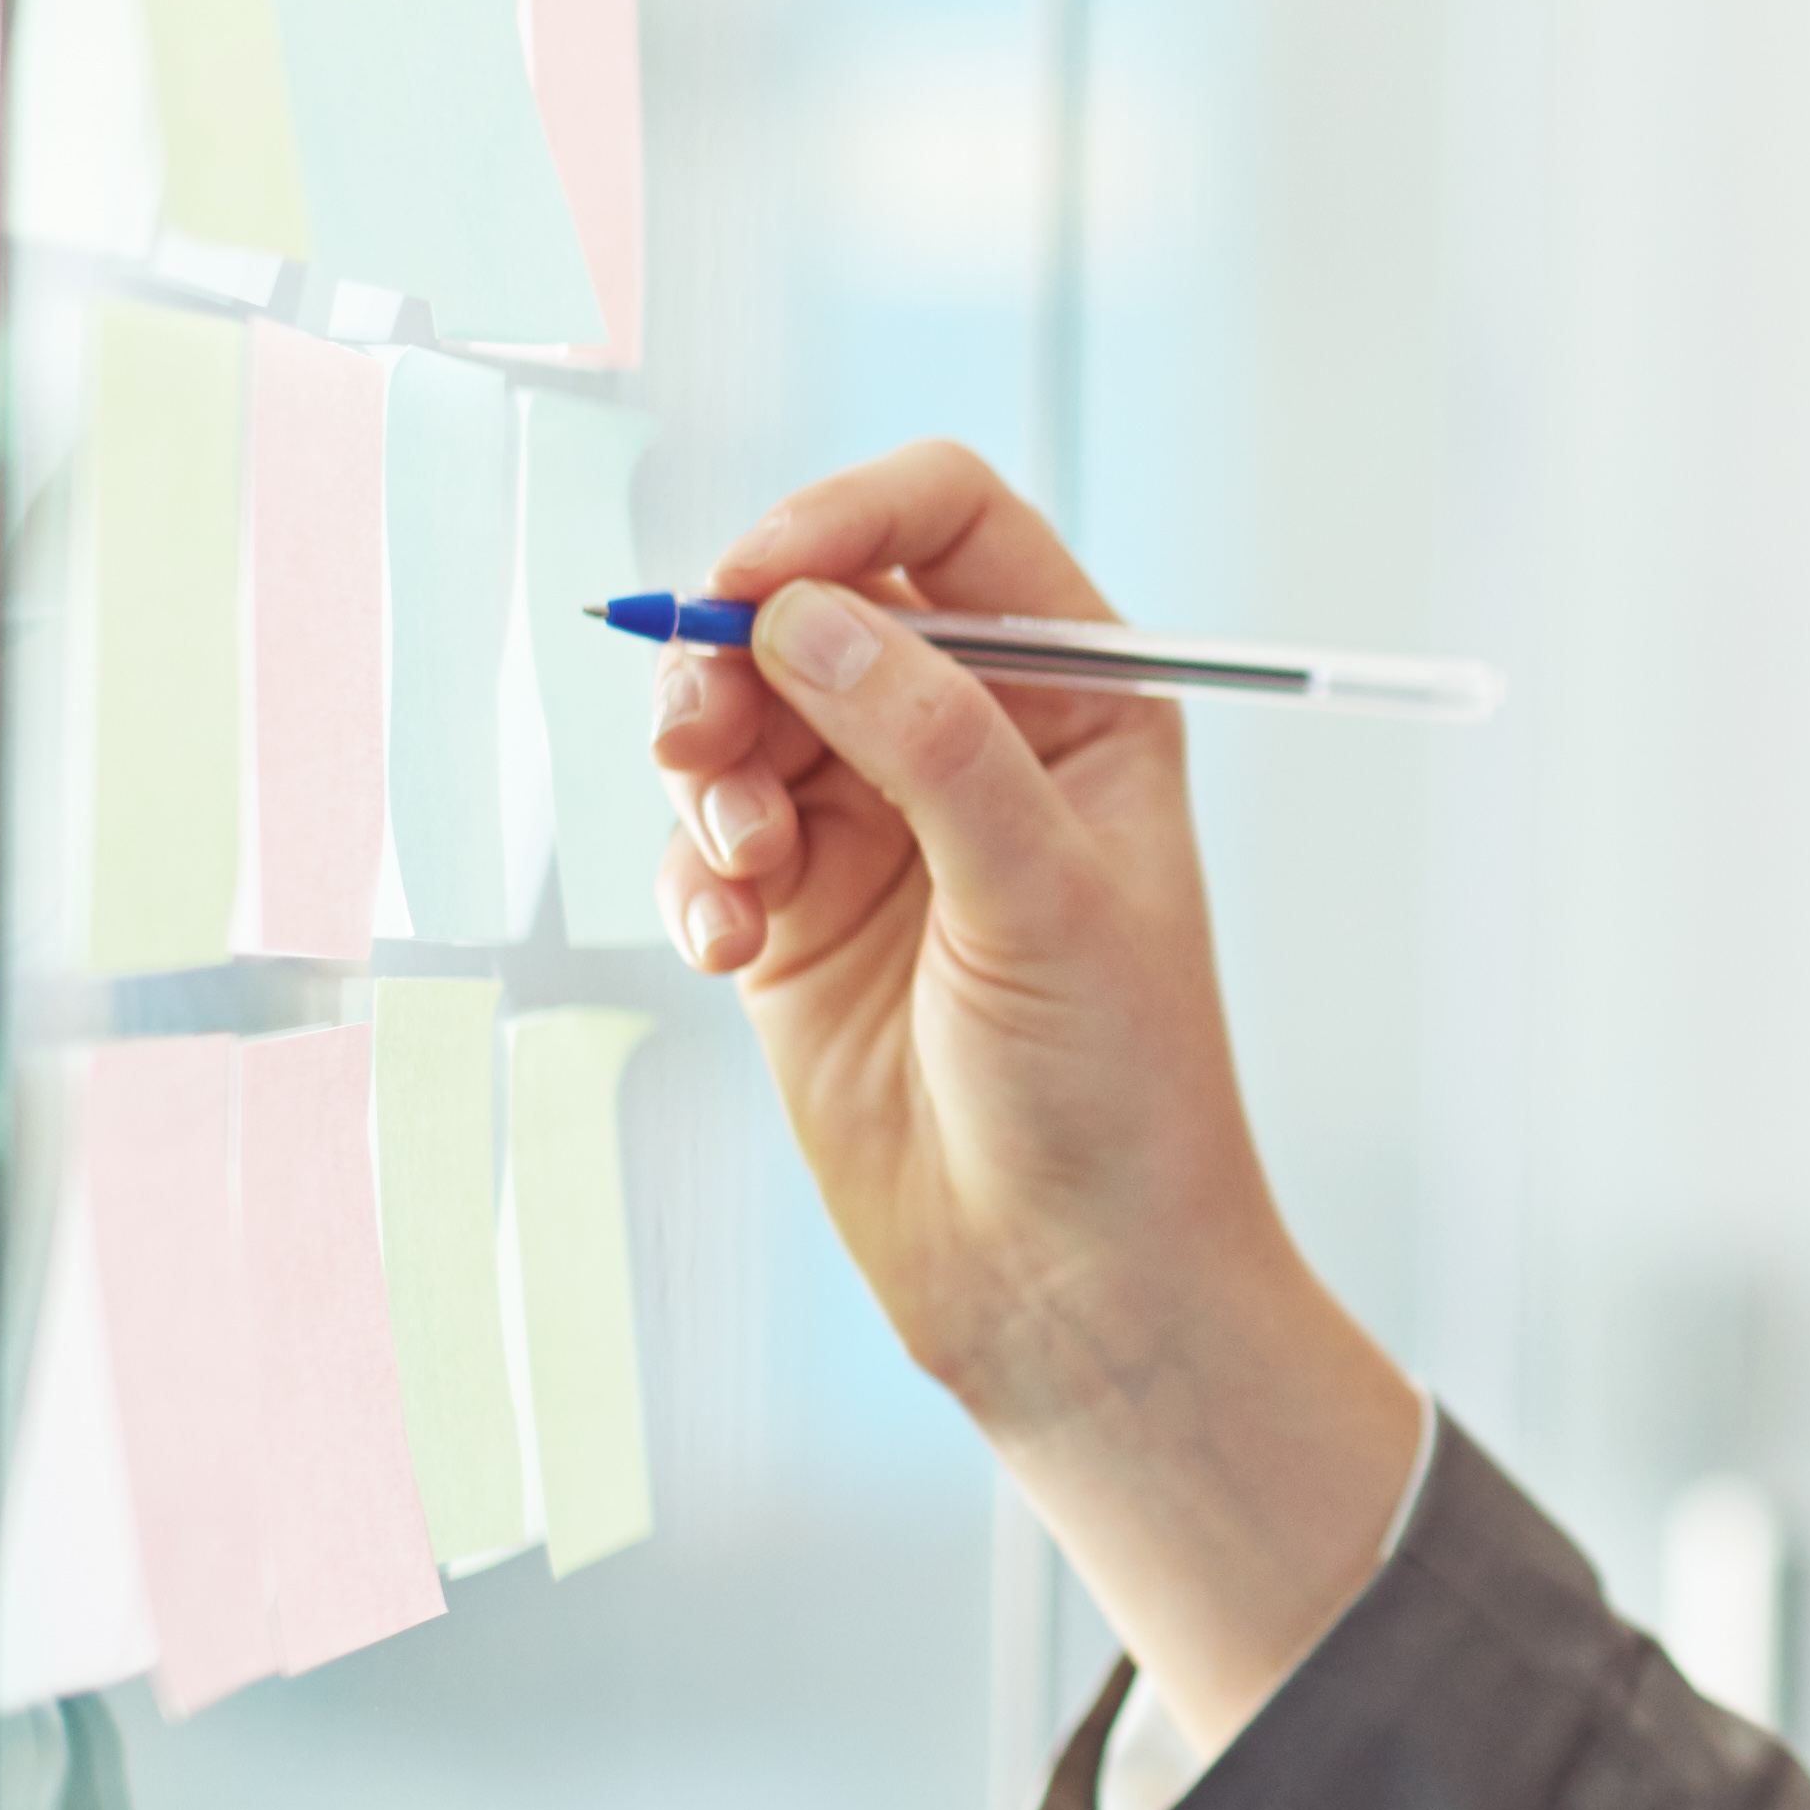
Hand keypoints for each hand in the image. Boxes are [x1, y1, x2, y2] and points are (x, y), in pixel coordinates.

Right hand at [655, 441, 1427, 1737]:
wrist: (1073, 1288)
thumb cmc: (1116, 1096)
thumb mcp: (1043, 895)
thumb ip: (931, 739)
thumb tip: (807, 609)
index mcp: (1081, 696)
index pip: (950, 522)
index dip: (842, 520)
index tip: (751, 578)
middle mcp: (973, 740)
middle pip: (815, 606)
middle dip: (738, 653)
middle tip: (701, 738)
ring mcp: (878, 828)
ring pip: (742, 716)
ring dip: (706, 768)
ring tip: (734, 864)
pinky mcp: (797, 920)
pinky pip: (704, 841)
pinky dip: (692, 876)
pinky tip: (724, 949)